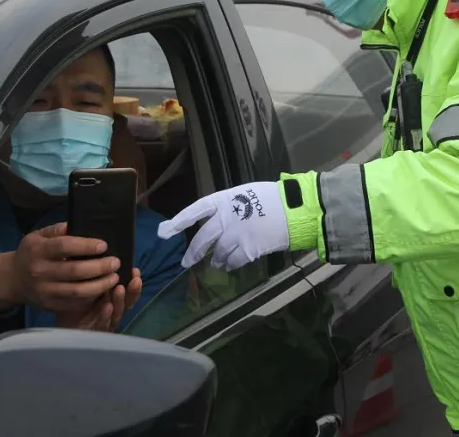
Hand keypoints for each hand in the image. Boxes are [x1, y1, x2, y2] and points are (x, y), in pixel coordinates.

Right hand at [0, 222, 123, 312]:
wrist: (13, 279)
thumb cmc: (32, 253)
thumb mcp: (38, 236)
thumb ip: (57, 230)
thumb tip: (77, 225)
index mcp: (37, 250)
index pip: (64, 247)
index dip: (86, 246)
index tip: (104, 245)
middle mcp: (39, 271)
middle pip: (74, 271)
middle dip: (99, 267)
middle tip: (115, 263)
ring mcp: (44, 291)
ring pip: (76, 291)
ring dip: (99, 285)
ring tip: (114, 278)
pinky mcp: (49, 305)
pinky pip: (73, 304)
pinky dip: (91, 298)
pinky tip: (103, 290)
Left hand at [57, 268, 141, 331]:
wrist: (59, 325)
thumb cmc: (70, 303)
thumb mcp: (80, 284)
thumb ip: (88, 272)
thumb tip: (93, 251)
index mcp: (110, 297)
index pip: (126, 289)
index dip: (132, 280)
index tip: (135, 269)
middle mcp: (112, 310)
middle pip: (127, 301)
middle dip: (133, 290)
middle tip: (135, 278)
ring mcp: (106, 322)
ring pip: (118, 312)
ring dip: (120, 300)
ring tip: (120, 289)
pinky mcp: (95, 333)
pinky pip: (103, 324)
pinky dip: (106, 316)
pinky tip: (107, 306)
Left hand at [158, 182, 287, 270]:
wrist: (292, 209)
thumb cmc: (271, 198)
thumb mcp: (244, 195)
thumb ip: (227, 208)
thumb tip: (218, 222)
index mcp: (222, 201)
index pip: (194, 211)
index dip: (178, 221)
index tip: (165, 232)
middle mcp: (224, 219)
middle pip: (202, 239)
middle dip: (193, 253)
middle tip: (187, 262)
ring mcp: (235, 236)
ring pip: (218, 254)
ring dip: (217, 260)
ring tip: (218, 262)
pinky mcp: (247, 250)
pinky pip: (233, 262)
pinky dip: (230, 264)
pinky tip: (232, 264)